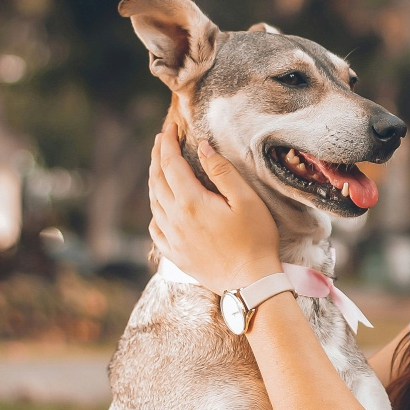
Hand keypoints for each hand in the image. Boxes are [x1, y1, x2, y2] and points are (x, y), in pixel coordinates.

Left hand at [148, 121, 281, 292]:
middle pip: (157, 180)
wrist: (250, 284)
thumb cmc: (255, 240)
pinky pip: (156, 228)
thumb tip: (202, 147)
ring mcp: (172, 239)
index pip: (170, 163)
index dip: (167, 142)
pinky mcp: (175, 255)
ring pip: (154, 203)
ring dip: (154, 180)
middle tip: (160, 139)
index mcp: (191, 202)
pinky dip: (156, 211)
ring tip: (160, 166)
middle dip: (157, 156)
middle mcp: (174, 219)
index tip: (170, 126)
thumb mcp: (246, 200)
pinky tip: (161, 207)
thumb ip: (221, 171)